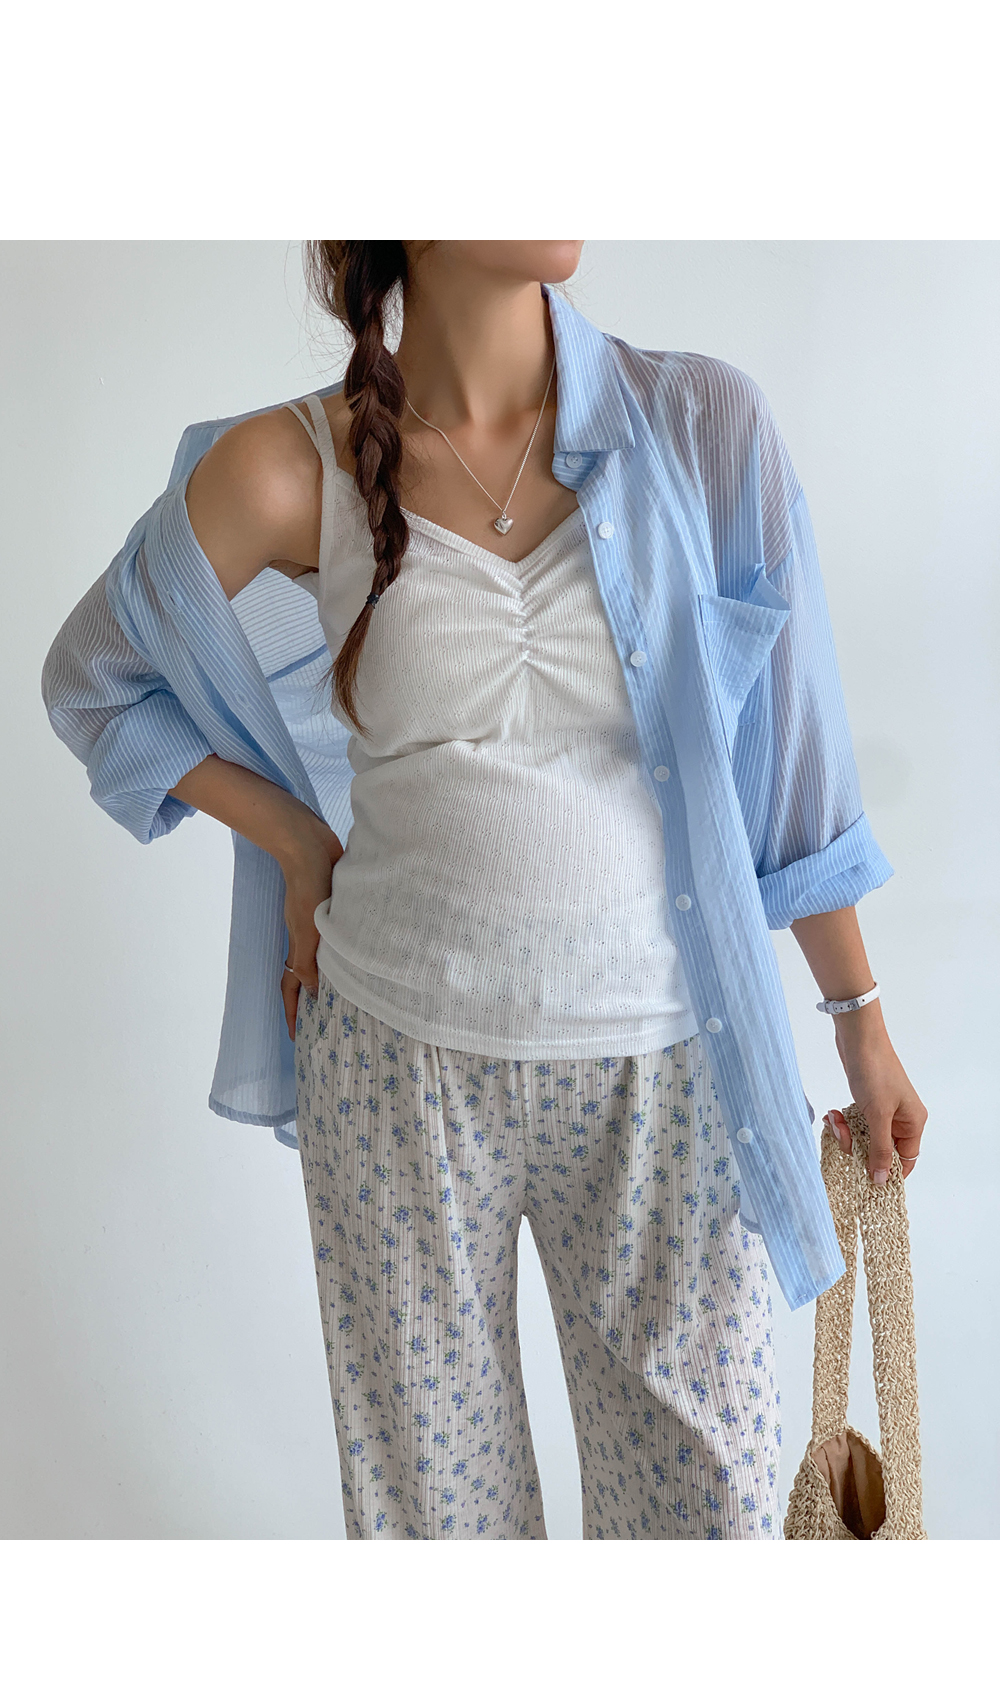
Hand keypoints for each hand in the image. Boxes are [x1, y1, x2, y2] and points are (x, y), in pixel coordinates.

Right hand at [279, 820, 344, 1040]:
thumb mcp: (307, 927)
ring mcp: (323, 924)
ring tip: (352, 1000)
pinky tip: (366, 958)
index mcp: (300, 945)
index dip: (293, 1014)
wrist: (311, 845)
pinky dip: (347, 953)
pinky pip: (341, 939)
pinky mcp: (338, 908)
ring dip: (335, 980)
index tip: (297, 1039)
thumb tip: (313, 994)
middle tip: (329, 1026)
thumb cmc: (308, 884)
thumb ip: (308, 960)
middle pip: (309, 977)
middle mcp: (310, 938)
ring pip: (327, 959)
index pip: (293, 987)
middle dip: (314, 1004)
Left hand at [824, 1008, 926, 1186]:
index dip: (887, 1171)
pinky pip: (855, 1123)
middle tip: (842, 1135)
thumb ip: (880, 1150)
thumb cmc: (874, 1072)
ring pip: (865, 1137)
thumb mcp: (877, 1115)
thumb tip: (882, 1180)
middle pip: (881, 1150)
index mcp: (913, 1122)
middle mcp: (902, 1118)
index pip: (906, 1159)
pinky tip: (833, 1113)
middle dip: (858, 1147)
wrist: (858, 1038)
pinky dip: (843, 1121)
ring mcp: (884, 1109)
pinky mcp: (867, 1102)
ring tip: (835, 1119)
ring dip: (846, 1133)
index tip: (866, 1178)